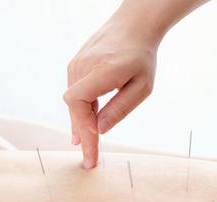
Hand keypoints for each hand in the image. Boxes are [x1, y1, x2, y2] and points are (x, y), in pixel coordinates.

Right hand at [63, 18, 158, 168]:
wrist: (134, 26)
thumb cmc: (142, 57)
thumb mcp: (142, 87)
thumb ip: (120, 108)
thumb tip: (100, 130)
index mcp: (102, 71)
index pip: (78, 103)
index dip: (83, 128)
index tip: (91, 151)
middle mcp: (83, 67)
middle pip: (74, 108)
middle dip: (83, 136)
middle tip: (90, 160)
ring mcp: (76, 65)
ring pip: (74, 103)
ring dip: (81, 124)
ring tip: (88, 147)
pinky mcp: (76, 66)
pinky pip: (76, 94)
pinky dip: (82, 111)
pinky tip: (86, 126)